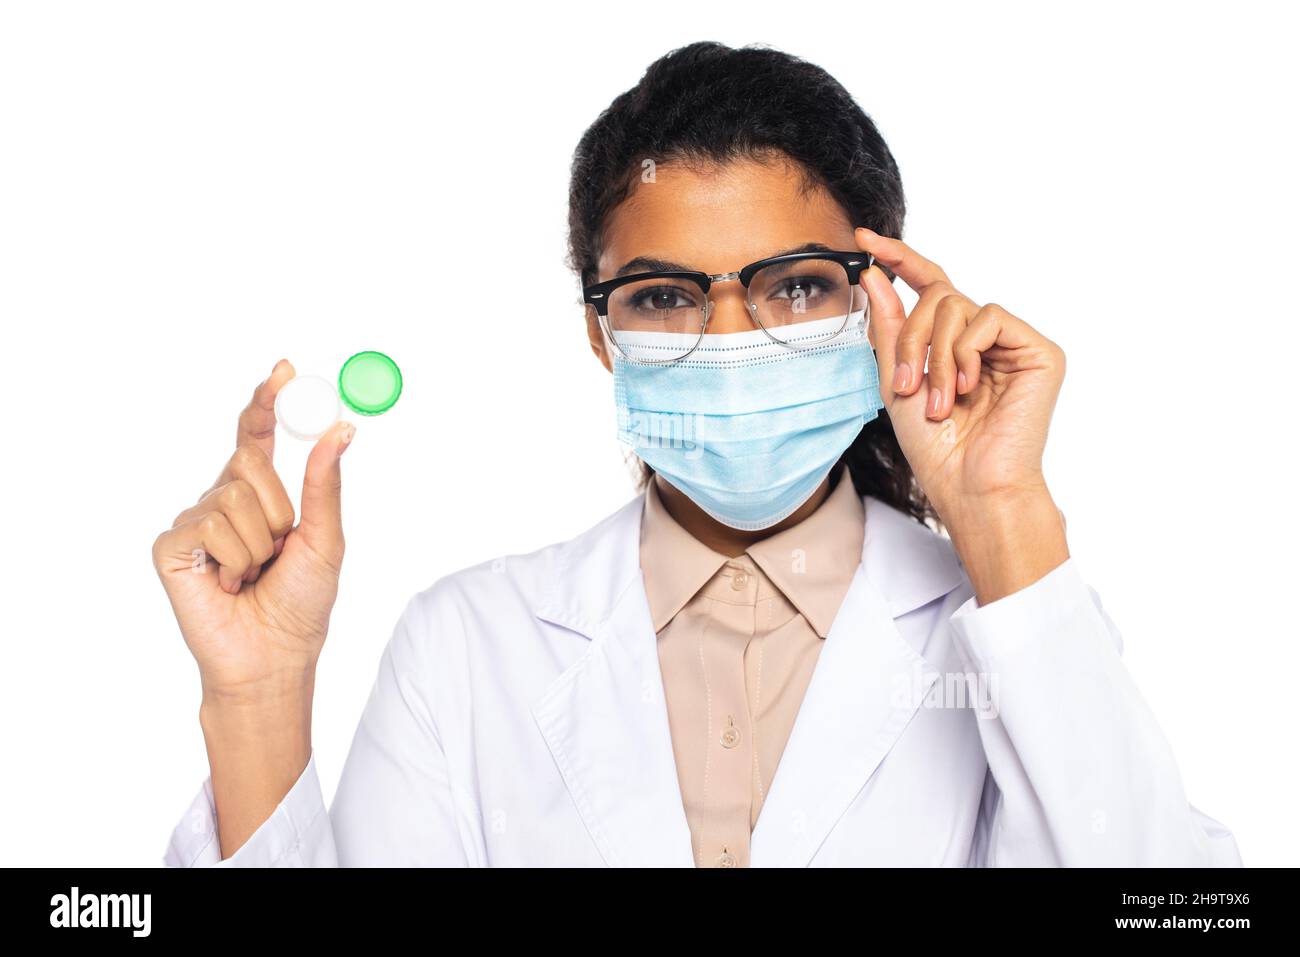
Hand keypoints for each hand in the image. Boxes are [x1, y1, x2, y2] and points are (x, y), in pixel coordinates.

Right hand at [152, 359, 353, 705]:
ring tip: (254, 574)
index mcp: (260, 494)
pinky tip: (228, 584)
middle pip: (248, 458)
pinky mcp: (171, 547)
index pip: (257, 434)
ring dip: (261, 543)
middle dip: (279, 505)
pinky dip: (235, 560)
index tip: (284, 369)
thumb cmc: (300, 604)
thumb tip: (342, 429)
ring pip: (234, 496)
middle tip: (280, 547)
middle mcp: (222, 500)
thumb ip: (325, 483)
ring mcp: (194, 521)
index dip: (267, 401)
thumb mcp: (326, 538)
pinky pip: (210, 526)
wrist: (273, 658)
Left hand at [854, 227, 1068, 601]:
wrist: (967, 484)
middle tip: (905, 386)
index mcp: (953, 344)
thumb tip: (874, 276)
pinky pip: (987, 317)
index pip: (929, 286)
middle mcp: (985, 338)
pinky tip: (967, 387)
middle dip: (910, 337)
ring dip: (934, 354)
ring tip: (939, 401)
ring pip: (958, 305)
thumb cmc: (936, 447)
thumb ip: (889, 328)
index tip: (864, 239)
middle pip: (937, 296)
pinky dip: (964, 351)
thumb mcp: (897, 381)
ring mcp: (1013, 343)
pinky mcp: (1039, 351)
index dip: (899, 259)